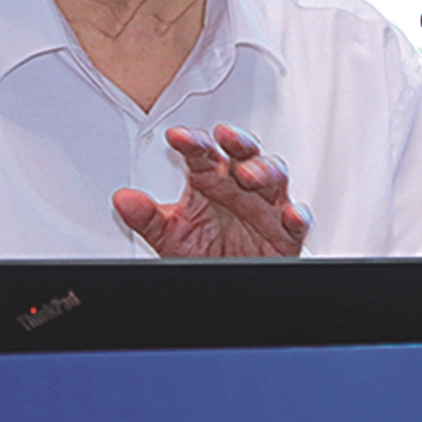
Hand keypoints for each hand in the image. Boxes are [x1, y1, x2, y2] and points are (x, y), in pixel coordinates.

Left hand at [112, 124, 311, 257]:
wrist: (225, 285)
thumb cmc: (204, 249)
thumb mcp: (170, 235)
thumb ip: (148, 217)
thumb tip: (123, 199)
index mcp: (211, 179)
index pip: (203, 152)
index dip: (192, 142)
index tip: (177, 137)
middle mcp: (240, 187)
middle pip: (245, 153)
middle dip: (238, 142)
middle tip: (225, 136)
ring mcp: (266, 207)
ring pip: (274, 177)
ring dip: (265, 172)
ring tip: (250, 175)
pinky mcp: (286, 232)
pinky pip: (297, 221)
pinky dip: (297, 216)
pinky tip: (290, 214)